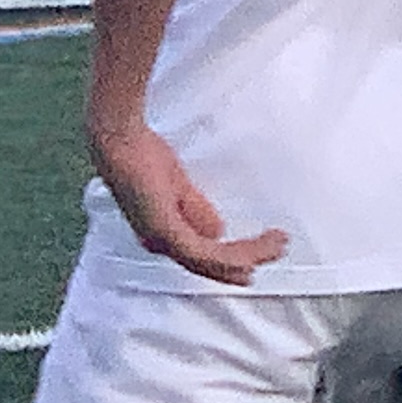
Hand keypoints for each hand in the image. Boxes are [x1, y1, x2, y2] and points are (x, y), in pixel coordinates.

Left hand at [92, 107, 287, 286]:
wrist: (121, 137)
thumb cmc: (142, 153)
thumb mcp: (178, 185)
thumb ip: (196, 208)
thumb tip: (219, 232)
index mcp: (162, 234)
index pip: (203, 256)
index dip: (233, 260)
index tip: (259, 258)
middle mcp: (160, 244)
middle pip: (212, 265)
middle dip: (249, 260)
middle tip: (280, 249)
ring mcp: (162, 240)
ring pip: (214, 263)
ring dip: (250, 256)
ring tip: (278, 245)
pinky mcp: (166, 232)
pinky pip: (206, 254)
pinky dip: (233, 256)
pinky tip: (252, 254)